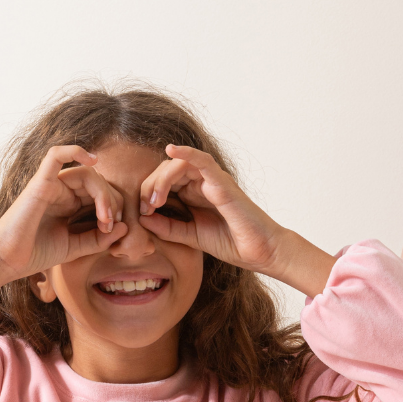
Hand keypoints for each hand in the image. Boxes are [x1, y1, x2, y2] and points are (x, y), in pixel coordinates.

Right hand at [0, 145, 128, 334]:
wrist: (7, 262)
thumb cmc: (35, 254)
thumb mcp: (75, 249)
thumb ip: (98, 239)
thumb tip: (123, 226)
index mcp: (69, 205)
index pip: (101, 194)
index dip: (114, 209)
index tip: (112, 231)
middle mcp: (61, 191)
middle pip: (98, 182)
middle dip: (112, 201)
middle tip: (109, 225)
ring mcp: (51, 185)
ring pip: (86, 173)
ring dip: (103, 192)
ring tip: (106, 215)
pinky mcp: (40, 183)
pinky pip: (56, 155)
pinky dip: (74, 150)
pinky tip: (93, 159)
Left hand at [138, 145, 285, 272]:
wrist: (260, 252)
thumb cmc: (231, 243)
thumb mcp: (190, 236)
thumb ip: (168, 228)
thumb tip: (143, 218)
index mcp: (193, 194)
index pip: (163, 181)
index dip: (148, 193)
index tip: (143, 213)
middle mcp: (201, 183)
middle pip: (167, 170)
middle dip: (150, 186)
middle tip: (146, 207)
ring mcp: (212, 180)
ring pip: (179, 165)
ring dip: (161, 179)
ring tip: (155, 199)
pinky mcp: (222, 182)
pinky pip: (203, 160)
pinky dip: (187, 152)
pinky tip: (172, 149)